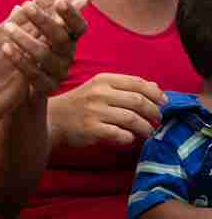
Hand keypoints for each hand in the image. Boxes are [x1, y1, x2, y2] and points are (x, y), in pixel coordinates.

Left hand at [0, 0, 92, 94]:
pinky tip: (5, 47)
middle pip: (62, 38)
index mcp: (68, 37)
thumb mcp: (38, 16)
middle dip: (45, 20)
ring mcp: (57, 74)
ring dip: (26, 39)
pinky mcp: (42, 90)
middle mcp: (68, 55)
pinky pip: (34, 76)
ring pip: (47, 57)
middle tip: (26, 4)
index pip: (78, 24)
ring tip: (7, 26)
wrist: (22, 90)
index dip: (73, 12)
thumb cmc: (34, 45)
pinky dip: (19, 60)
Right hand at [50, 73, 167, 146]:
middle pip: (138, 101)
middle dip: (154, 112)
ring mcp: (95, 111)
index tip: (164, 103)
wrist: (53, 119)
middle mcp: (99, 93)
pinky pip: (121, 134)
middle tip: (158, 120)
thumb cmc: (80, 104)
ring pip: (132, 119)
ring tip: (148, 132)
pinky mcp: (92, 129)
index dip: (155, 94)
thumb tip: (156, 88)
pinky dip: (129, 138)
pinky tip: (129, 138)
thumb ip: (126, 87)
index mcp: (103, 80)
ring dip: (146, 128)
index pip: (137, 83)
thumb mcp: (99, 88)